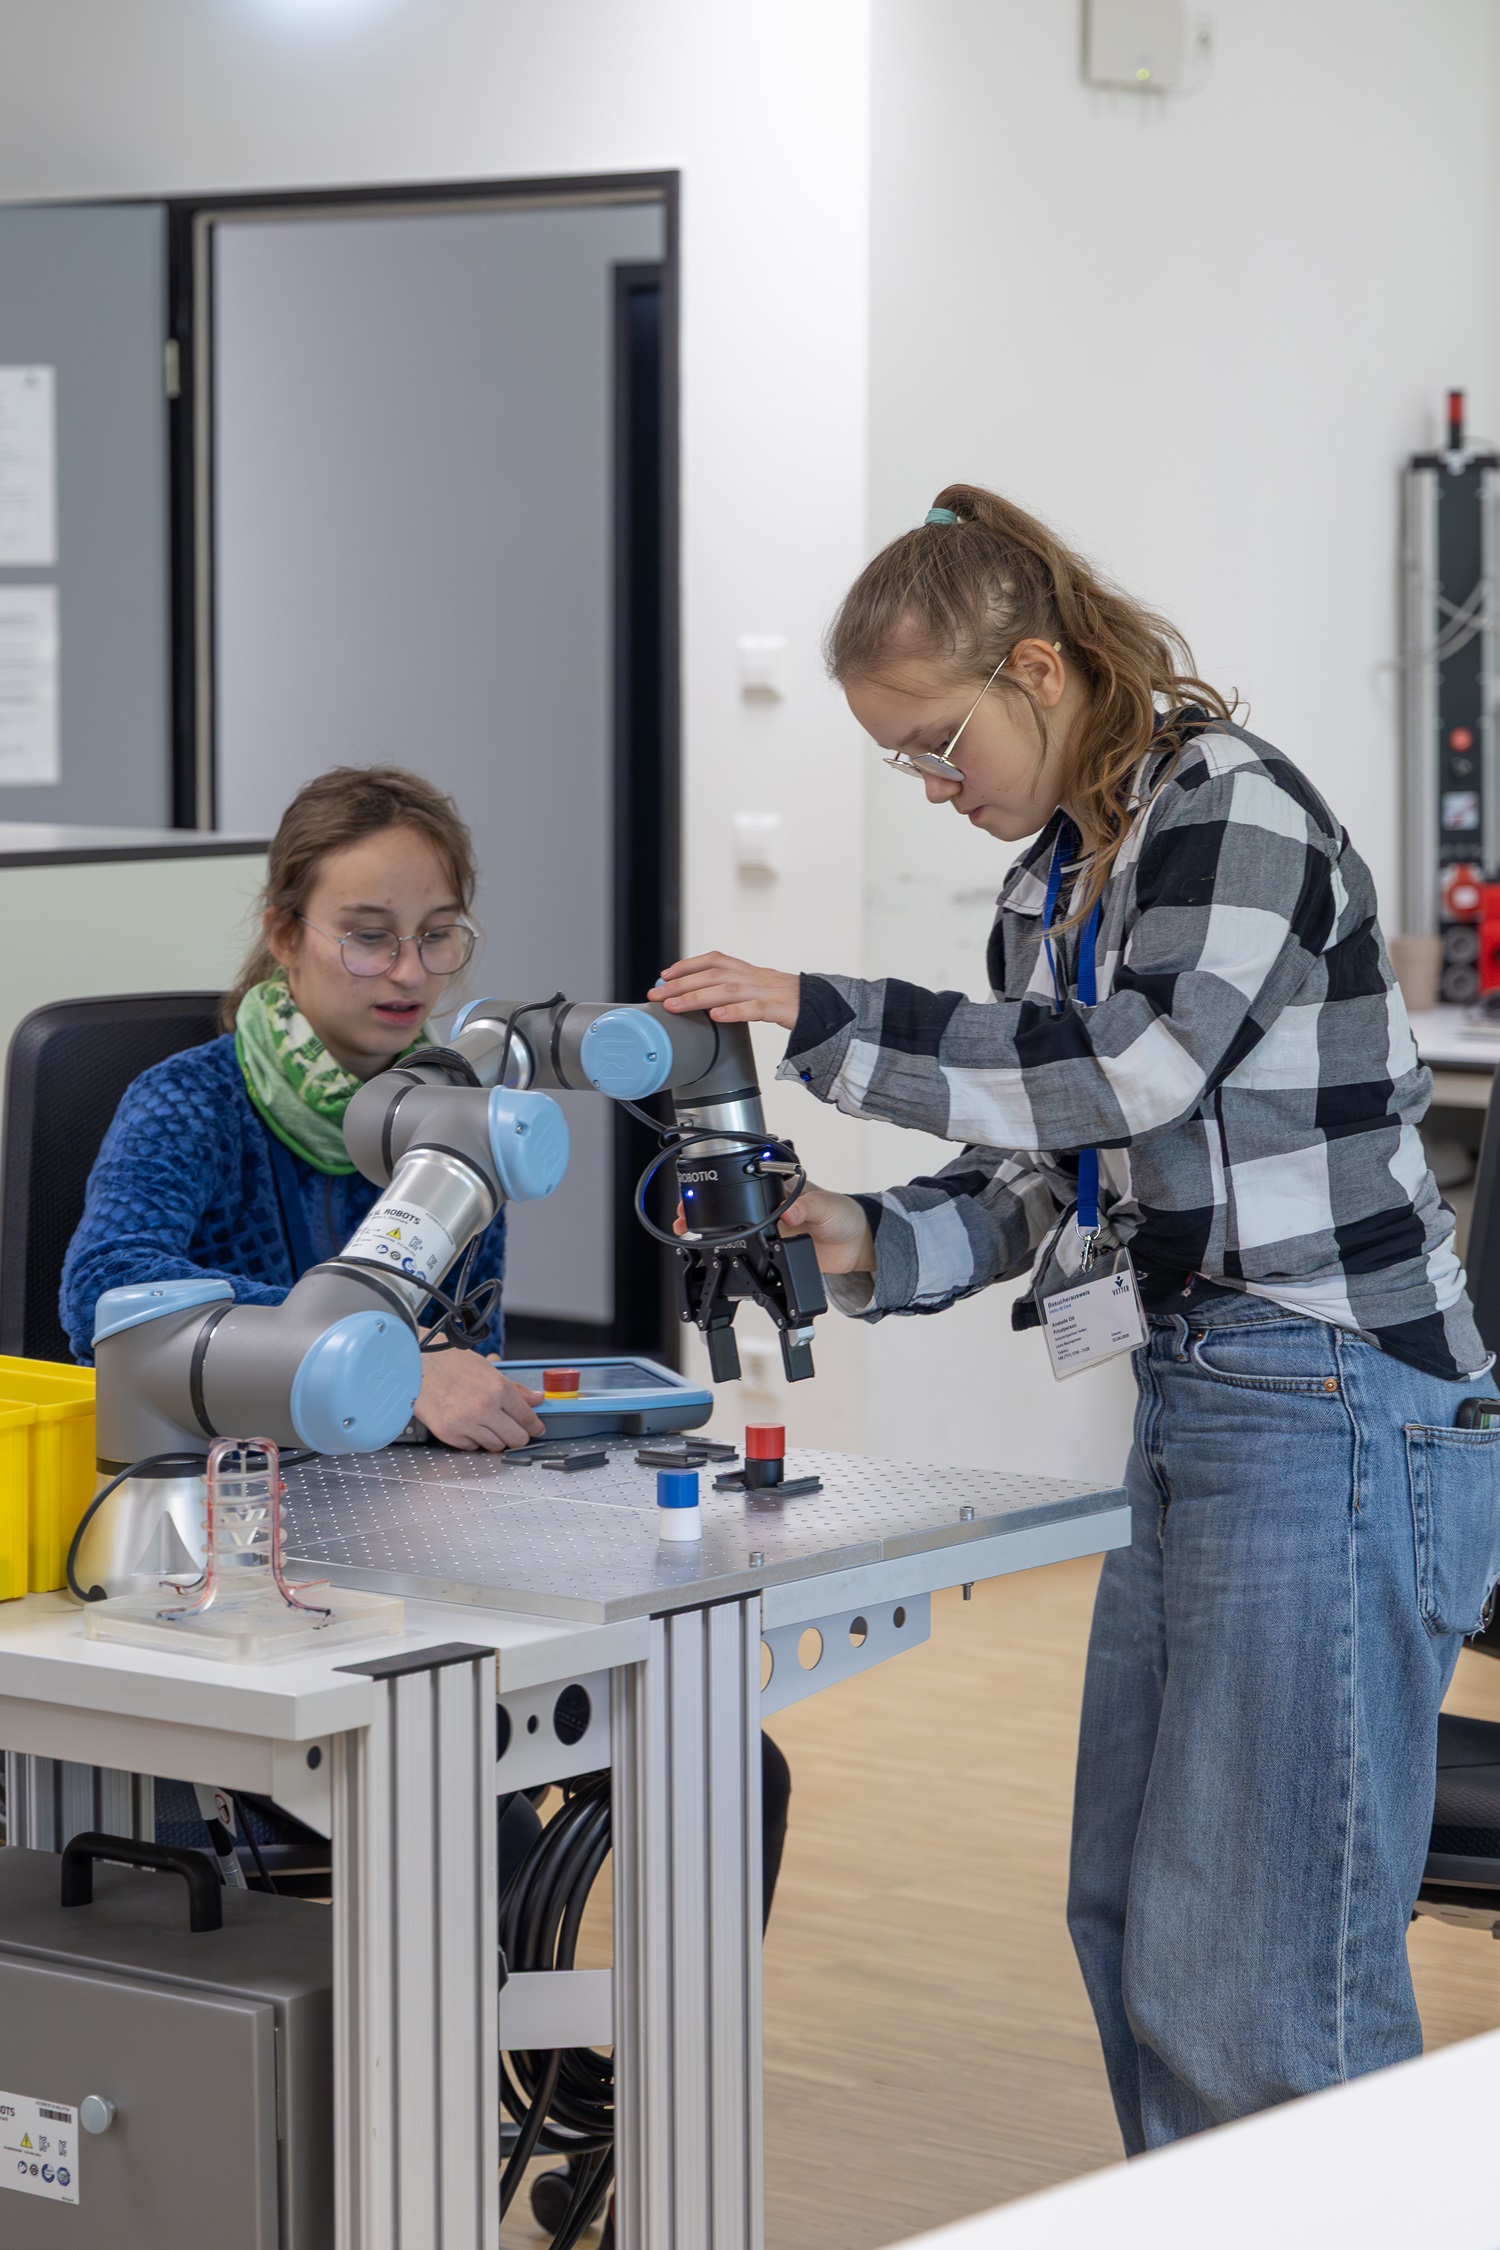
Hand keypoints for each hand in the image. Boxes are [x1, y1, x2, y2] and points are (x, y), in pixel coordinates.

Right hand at [416, 1351, 545, 1450]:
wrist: (415, 1364)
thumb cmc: (448, 1361)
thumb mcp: (487, 1369)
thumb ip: (514, 1388)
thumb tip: (536, 1398)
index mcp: (498, 1388)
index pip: (528, 1418)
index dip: (535, 1426)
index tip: (536, 1429)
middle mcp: (485, 1407)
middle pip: (517, 1439)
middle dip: (518, 1436)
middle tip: (514, 1431)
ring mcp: (467, 1423)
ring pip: (495, 1446)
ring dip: (495, 1438)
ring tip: (486, 1424)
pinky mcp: (450, 1434)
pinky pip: (471, 1447)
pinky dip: (472, 1440)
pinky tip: (467, 1424)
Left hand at [649, 953, 799, 1029]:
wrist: (825, 1006)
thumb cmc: (787, 1000)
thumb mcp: (757, 990)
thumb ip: (732, 991)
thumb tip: (701, 1000)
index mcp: (747, 971)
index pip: (713, 960)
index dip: (687, 965)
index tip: (664, 975)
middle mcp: (753, 977)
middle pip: (712, 975)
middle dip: (681, 984)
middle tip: (657, 995)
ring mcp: (766, 991)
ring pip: (727, 990)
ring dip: (697, 998)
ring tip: (675, 1006)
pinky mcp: (779, 1008)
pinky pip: (754, 1009)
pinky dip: (734, 1012)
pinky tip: (716, 1017)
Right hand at [673, 1182, 873, 1274]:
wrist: (856, 1245)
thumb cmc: (844, 1215)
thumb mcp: (827, 1205)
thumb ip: (807, 1206)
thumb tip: (788, 1211)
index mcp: (780, 1190)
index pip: (745, 1184)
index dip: (722, 1187)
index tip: (702, 1191)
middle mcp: (771, 1209)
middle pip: (732, 1209)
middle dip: (706, 1211)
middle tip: (685, 1216)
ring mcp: (771, 1231)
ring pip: (736, 1232)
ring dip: (714, 1234)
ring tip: (690, 1235)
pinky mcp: (775, 1252)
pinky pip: (750, 1254)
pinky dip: (734, 1255)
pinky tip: (719, 1256)